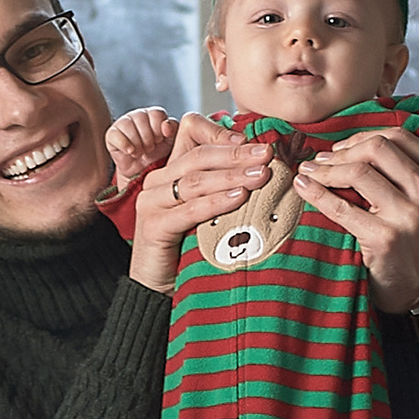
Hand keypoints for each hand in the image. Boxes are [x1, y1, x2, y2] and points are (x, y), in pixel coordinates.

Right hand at [104, 106, 179, 188]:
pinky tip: (131, 152)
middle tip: (150, 149)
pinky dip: (124, 145)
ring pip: (127, 125)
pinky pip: (115, 134)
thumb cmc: (160, 156)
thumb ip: (174, 129)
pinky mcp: (111, 135)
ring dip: (136, 142)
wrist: (144, 174)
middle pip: (141, 118)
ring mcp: (123, 123)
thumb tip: (165, 125)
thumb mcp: (172, 143)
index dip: (159, 128)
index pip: (156, 113)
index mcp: (154, 115)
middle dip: (148, 138)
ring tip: (140, 152)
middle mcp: (138, 116)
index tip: (160, 140)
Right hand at [128, 112, 273, 292]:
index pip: (190, 132)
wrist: (156, 286)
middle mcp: (157, 181)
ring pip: (196, 180)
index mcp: (170, 170)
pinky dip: (216, 202)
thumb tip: (263, 166)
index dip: (220, 132)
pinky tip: (239, 198)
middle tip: (267, 154)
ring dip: (232, 176)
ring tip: (261, 175)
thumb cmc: (186, 246)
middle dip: (236, 153)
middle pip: (199, 155)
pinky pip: (189, 210)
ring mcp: (151, 202)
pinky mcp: (153, 226)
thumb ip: (223, 186)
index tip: (253, 140)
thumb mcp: (206, 210)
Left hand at [287, 127, 418, 312]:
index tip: (343, 147)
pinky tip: (303, 187)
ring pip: (358, 172)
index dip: (365, 136)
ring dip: (325, 169)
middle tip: (321, 159)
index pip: (401, 136)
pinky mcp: (385, 238)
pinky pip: (340, 207)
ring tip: (309, 172)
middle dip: (343, 149)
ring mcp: (410, 216)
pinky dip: (316, 193)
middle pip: (377, 148)